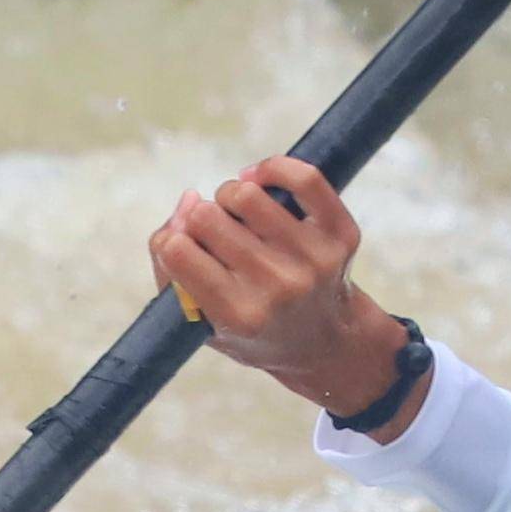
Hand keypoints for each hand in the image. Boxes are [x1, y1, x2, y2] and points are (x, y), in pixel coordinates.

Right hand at [151, 156, 411, 423]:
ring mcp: (313, 260)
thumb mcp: (200, 321)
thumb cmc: (251, 329)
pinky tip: (259, 179)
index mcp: (238, 316)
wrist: (325, 343)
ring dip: (231, 195)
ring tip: (238, 213)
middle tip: (216, 235)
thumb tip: (189, 198)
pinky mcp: (340, 235)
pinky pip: (304, 178)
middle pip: (207, 217)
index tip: (186, 249)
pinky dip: (273, 169)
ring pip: (246, 193)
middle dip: (201, 219)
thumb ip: (170, 265)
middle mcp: (278, 288)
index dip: (173, 241)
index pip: (178, 251)